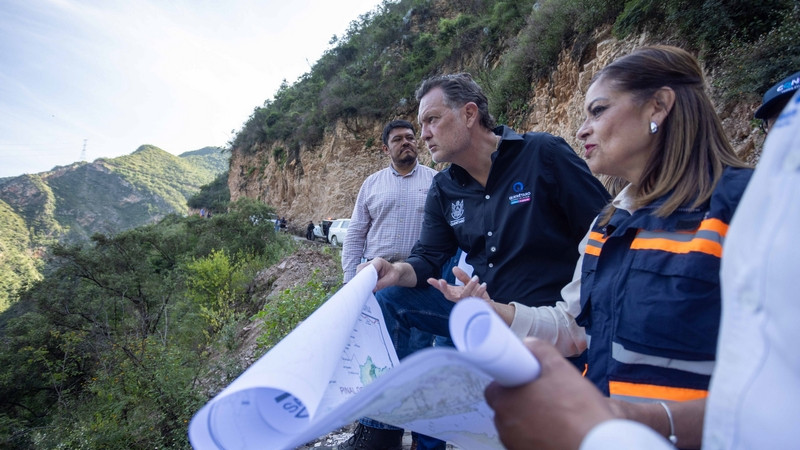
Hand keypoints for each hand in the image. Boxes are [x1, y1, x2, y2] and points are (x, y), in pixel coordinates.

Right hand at [365, 258, 416, 290]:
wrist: (395, 273)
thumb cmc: (394, 274)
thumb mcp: (391, 280)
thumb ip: (382, 284)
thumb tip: (372, 289)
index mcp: (379, 262)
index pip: (368, 267)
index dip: (365, 275)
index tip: (365, 284)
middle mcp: (372, 262)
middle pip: (360, 268)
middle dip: (360, 278)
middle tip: (362, 287)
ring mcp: (368, 266)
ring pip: (359, 271)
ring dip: (360, 279)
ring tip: (363, 287)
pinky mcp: (366, 270)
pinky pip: (360, 274)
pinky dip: (361, 280)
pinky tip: (364, 286)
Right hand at [427, 266, 490, 302]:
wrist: (487, 305)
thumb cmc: (475, 294)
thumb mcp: (467, 282)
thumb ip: (462, 276)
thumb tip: (454, 268)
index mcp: (455, 294)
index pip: (444, 289)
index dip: (437, 285)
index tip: (430, 280)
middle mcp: (459, 299)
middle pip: (449, 296)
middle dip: (444, 288)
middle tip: (441, 281)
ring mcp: (467, 304)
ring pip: (465, 296)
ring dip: (470, 286)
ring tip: (476, 277)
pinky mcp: (476, 306)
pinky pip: (477, 298)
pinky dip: (480, 291)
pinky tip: (483, 284)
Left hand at [485, 338, 615, 449]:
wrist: (597, 447)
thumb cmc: (579, 415)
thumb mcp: (561, 370)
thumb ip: (541, 351)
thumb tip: (531, 344)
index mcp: (505, 401)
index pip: (493, 388)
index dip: (509, 381)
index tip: (523, 378)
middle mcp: (505, 426)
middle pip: (507, 407)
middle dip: (523, 399)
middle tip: (545, 394)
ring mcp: (514, 444)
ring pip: (518, 426)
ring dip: (532, 419)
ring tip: (557, 414)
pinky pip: (528, 442)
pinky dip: (540, 436)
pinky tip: (559, 431)